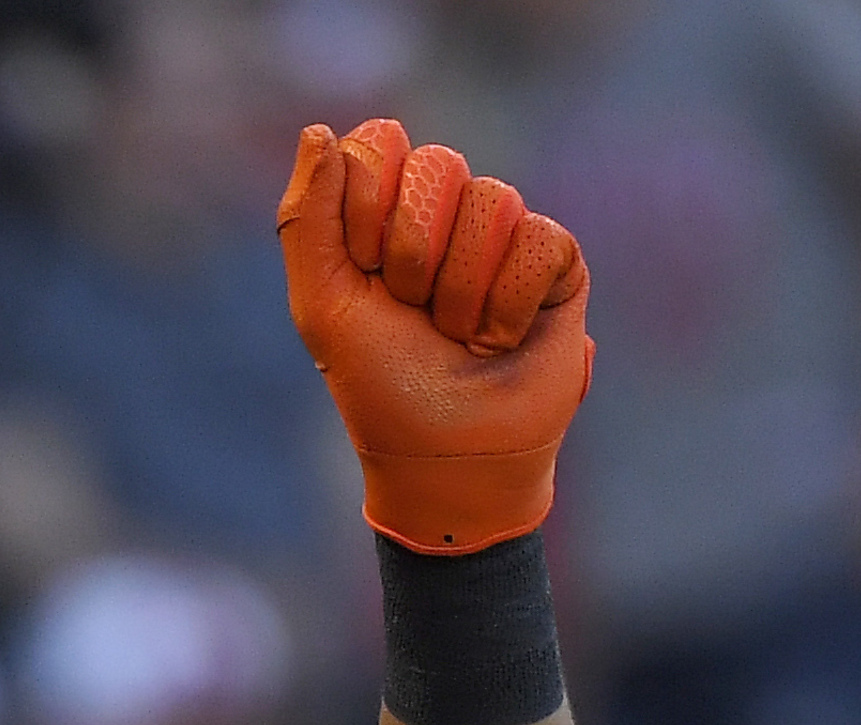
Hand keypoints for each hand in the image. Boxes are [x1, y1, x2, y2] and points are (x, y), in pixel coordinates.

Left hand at [274, 120, 592, 551]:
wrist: (447, 457)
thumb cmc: (382, 386)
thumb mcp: (322, 305)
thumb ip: (306, 219)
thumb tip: (318, 132)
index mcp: (384, 211)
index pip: (379, 146)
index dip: (369, 209)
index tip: (366, 270)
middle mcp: (446, 213)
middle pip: (437, 164)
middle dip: (415, 253)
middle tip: (414, 311)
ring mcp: (503, 234)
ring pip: (494, 201)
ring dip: (462, 290)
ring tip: (459, 336)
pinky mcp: (555, 262)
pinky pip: (539, 239)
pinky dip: (509, 304)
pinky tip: (501, 340)